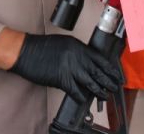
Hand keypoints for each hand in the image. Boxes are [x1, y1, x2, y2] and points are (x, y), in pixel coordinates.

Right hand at [8, 34, 123, 103]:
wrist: (26, 51)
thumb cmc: (42, 47)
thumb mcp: (64, 43)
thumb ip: (77, 52)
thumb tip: (88, 63)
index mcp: (78, 46)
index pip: (100, 58)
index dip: (110, 68)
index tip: (116, 74)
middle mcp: (76, 56)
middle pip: (98, 71)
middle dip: (108, 81)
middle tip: (115, 87)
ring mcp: (69, 68)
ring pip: (90, 82)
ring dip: (98, 90)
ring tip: (105, 95)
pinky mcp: (61, 79)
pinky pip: (75, 90)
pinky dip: (81, 96)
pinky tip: (85, 99)